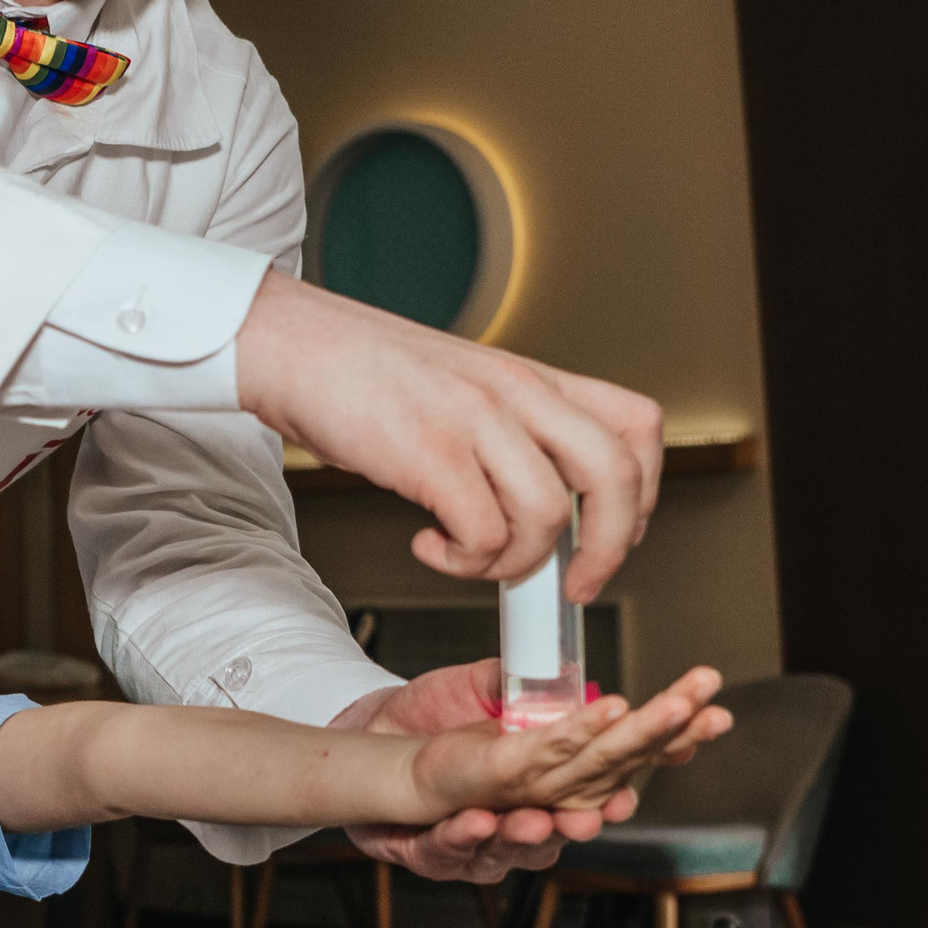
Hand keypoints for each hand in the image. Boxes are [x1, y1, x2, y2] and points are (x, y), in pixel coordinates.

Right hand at [238, 273, 662, 601]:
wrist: (284, 342)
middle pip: (615, 476)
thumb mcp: (457, 382)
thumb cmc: (354, 369)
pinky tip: (429, 543)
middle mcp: (513, 392)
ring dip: (513, 562)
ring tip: (470, 557)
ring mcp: (474, 420)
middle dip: (608, 550)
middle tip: (572, 585)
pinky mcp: (428, 453)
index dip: (643, 493)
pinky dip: (461, 561)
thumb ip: (505, 430)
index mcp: (527, 376)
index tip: (615, 532)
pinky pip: (481, 534)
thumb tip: (540, 505)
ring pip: (548, 517)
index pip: (636, 424)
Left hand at [334, 661, 725, 881]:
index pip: (626, 758)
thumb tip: (569, 678)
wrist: (367, 749)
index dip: (669, 741)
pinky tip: (489, 822)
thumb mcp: (482, 688)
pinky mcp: (443, 846)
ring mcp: (496, 834)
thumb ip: (523, 685)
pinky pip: (460, 850)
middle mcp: (541, 809)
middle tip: (642, 770)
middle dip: (620, 791)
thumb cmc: (431, 720)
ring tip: (554, 815)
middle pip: (596, 802)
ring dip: (548, 830)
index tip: (707, 717)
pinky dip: (473, 837)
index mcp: (560, 769)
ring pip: (533, 843)